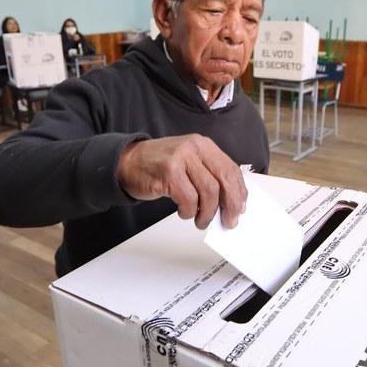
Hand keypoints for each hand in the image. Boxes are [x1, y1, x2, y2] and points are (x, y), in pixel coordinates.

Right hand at [117, 135, 246, 229]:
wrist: (126, 162)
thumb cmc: (159, 165)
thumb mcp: (188, 161)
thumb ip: (208, 174)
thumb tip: (231, 199)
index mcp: (203, 145)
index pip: (230, 169)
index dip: (238, 191)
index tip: (240, 207)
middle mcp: (193, 148)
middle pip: (223, 180)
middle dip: (229, 204)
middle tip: (228, 221)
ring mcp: (180, 159)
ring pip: (208, 192)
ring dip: (207, 213)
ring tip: (201, 221)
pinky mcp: (168, 174)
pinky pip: (188, 199)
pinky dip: (189, 211)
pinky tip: (184, 212)